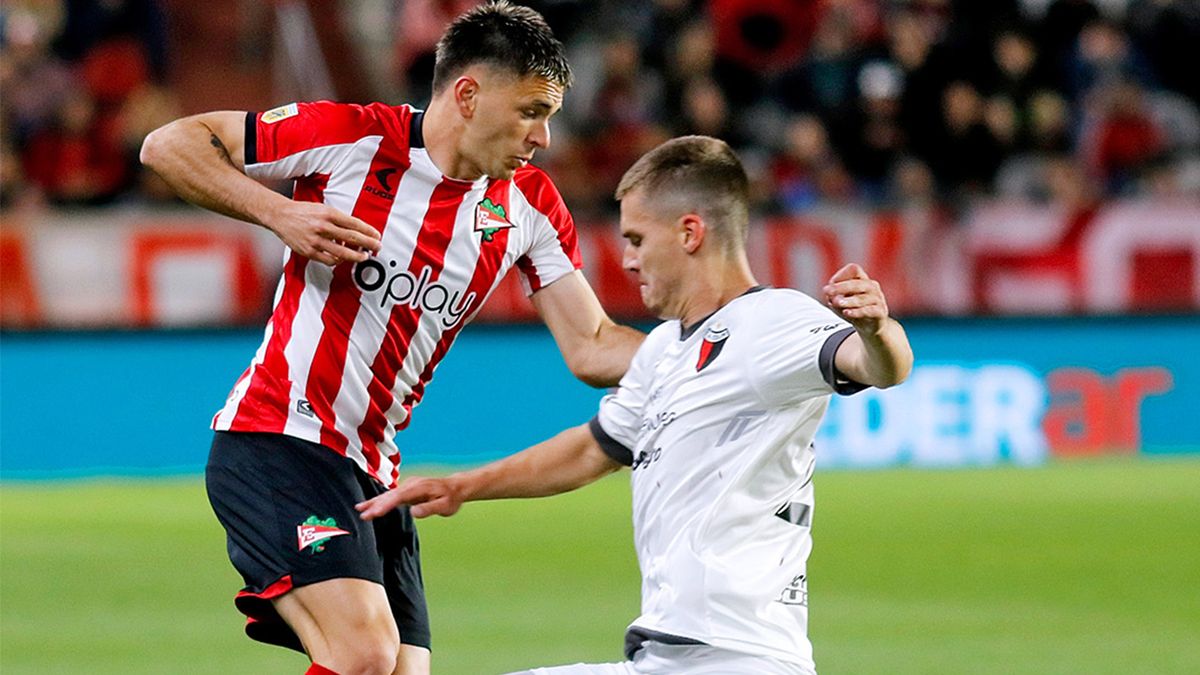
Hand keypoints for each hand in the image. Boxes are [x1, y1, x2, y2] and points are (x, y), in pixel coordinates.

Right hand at [266, 200, 380, 265]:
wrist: (280, 215)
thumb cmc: (304, 212)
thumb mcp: (323, 209)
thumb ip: (339, 219)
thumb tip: (357, 230)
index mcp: (328, 214)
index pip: (354, 223)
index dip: (368, 231)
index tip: (377, 235)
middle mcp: (322, 227)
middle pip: (351, 238)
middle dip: (368, 244)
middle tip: (377, 247)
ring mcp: (315, 240)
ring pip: (342, 252)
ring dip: (356, 256)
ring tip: (364, 257)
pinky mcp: (309, 251)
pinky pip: (328, 260)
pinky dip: (338, 260)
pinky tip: (343, 259)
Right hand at [356, 476, 463, 519]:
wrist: (455, 487)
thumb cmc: (451, 498)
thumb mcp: (445, 506)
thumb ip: (429, 509)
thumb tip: (413, 512)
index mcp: (419, 488)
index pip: (399, 497)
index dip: (386, 505)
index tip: (375, 512)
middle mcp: (412, 484)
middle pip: (390, 495)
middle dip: (376, 504)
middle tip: (363, 515)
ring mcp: (408, 486)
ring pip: (388, 494)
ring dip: (374, 501)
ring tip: (359, 509)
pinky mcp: (407, 489)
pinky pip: (391, 495)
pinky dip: (380, 500)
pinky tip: (371, 505)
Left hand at [823, 263, 888, 333]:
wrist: (871, 326)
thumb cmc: (854, 309)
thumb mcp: (842, 303)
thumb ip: (835, 299)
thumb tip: (832, 299)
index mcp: (862, 279)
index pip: (854, 270)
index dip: (841, 275)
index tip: (830, 285)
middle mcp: (871, 287)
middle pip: (857, 283)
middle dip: (841, 287)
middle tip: (827, 291)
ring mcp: (877, 299)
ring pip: (862, 298)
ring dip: (848, 300)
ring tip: (836, 302)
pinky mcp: (880, 312)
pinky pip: (869, 311)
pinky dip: (857, 312)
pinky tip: (846, 312)